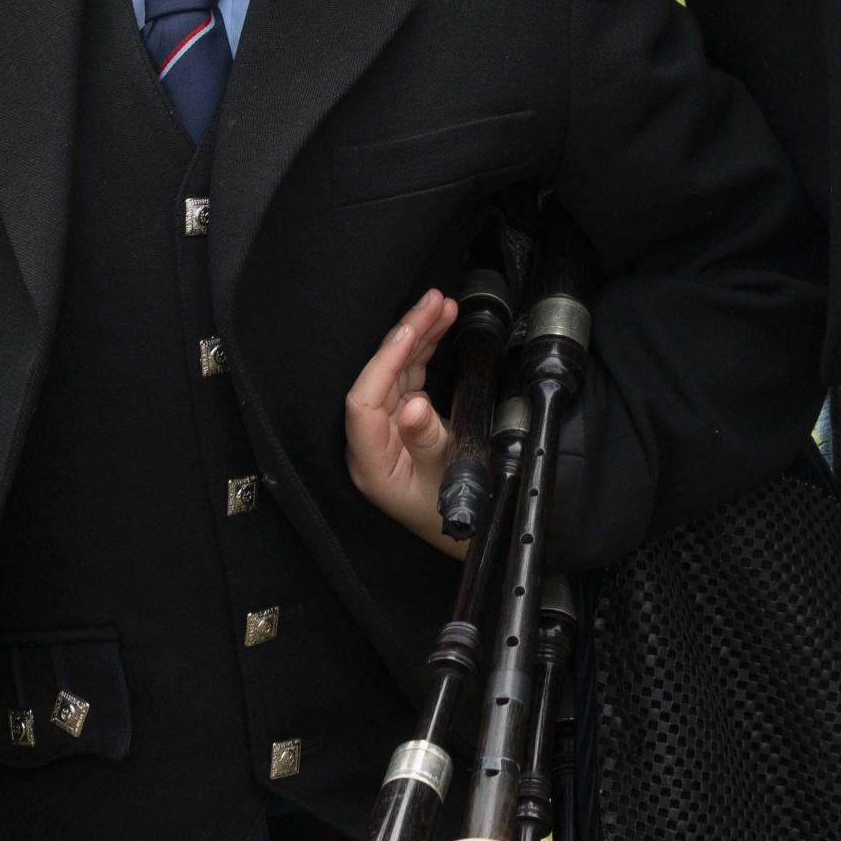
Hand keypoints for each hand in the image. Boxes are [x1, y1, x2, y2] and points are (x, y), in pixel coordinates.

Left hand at [344, 289, 464, 555]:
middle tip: (433, 301)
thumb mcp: (451, 480)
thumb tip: (414, 405)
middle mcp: (374, 444)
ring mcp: (391, 433)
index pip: (363, 402)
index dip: (383, 363)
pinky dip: (427, 352)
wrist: (477, 539)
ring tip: (441, 305)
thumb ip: (428, 440)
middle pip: (381, 379)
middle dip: (407, 336)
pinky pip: (412, 380)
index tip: (409, 331)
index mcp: (372, 463)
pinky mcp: (408, 425)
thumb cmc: (461, 516)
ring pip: (399, 374)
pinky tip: (440, 328)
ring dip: (420, 337)